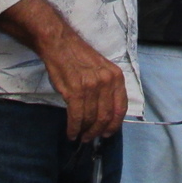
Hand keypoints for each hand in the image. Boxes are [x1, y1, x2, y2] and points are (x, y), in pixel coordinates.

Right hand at [40, 26, 127, 141]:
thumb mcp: (102, 69)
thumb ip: (107, 89)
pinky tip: (71, 133)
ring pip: (91, 118)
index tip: (107, 133)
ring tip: (80, 136)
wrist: (61, 44)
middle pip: (106, 116)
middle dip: (98, 131)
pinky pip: (77, 116)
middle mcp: (106, 82)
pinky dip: (74, 128)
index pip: (121, 108)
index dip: (114, 125)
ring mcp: (91, 86)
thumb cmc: (79, 57)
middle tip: (90, 138)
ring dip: (84, 131)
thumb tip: (105, 114)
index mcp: (116, 77)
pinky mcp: (75, 91)